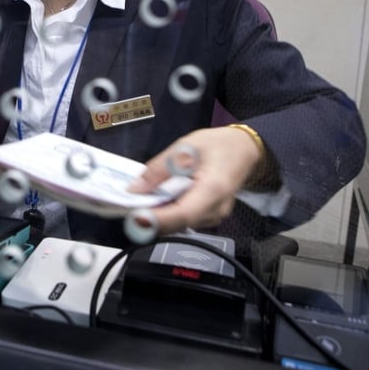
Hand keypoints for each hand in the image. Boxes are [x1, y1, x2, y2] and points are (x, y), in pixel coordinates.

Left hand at [128, 126, 262, 234]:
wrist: (244, 150)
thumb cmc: (218, 145)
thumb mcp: (186, 146)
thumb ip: (160, 168)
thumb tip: (134, 189)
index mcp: (213, 189)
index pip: (182, 214)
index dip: (156, 219)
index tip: (132, 217)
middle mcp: (215, 210)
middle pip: (177, 223)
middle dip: (150, 219)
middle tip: (123, 208)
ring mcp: (213, 217)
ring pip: (178, 224)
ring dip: (156, 216)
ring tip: (135, 203)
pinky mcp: (207, 217)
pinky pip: (182, 219)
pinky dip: (166, 213)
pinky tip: (153, 201)